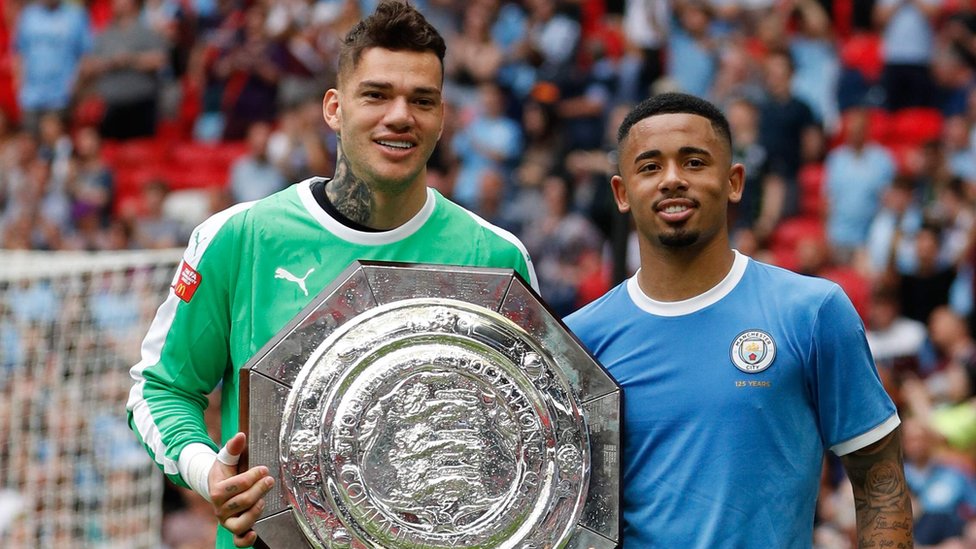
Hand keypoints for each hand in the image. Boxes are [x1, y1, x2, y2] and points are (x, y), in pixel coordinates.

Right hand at [208, 433, 274, 547]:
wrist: (217, 487)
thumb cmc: (225, 473)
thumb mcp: (226, 458)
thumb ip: (233, 447)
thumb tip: (241, 435)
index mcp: (217, 491)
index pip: (237, 485)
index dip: (253, 476)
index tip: (263, 469)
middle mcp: (220, 508)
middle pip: (243, 502)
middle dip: (259, 489)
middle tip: (269, 480)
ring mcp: (227, 520)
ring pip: (241, 522)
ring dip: (256, 511)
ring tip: (264, 499)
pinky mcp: (234, 528)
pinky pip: (237, 540)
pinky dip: (245, 540)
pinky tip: (254, 534)